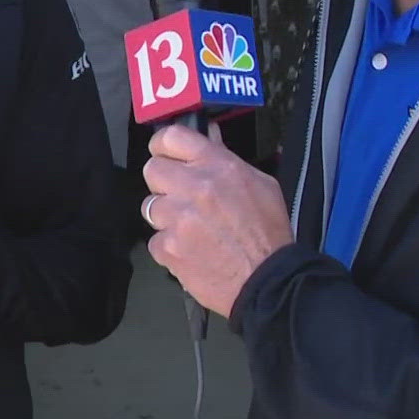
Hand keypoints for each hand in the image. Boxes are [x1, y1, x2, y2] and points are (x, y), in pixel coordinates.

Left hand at [141, 123, 292, 317]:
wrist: (267, 281)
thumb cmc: (268, 233)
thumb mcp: (260, 184)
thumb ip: (227, 158)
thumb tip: (209, 137)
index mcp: (218, 166)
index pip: (171, 137)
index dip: (163, 145)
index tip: (165, 154)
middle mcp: (194, 186)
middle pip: (152, 169)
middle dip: (163, 182)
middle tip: (180, 196)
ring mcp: (177, 218)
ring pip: (150, 206)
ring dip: (166, 216)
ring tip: (190, 229)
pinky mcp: (168, 247)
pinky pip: (155, 240)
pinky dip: (170, 246)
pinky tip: (191, 251)